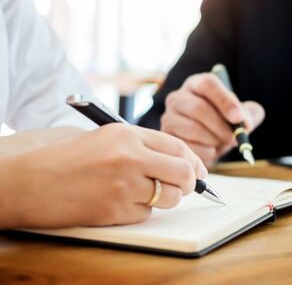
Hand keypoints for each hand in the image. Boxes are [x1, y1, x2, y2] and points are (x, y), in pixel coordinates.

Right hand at [0, 124, 207, 228]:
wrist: (32, 182)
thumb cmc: (69, 159)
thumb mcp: (107, 138)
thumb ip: (143, 145)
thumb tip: (183, 162)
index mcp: (127, 134)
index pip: (178, 147)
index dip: (195, 161)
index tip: (201, 171)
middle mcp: (130, 157)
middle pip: (183, 172)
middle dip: (191, 182)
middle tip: (186, 186)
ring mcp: (123, 185)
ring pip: (169, 197)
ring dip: (165, 198)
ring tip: (145, 193)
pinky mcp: (114, 210)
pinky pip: (146, 214)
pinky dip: (140, 211)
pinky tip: (120, 203)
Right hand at [160, 73, 264, 165]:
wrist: (210, 141)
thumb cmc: (224, 123)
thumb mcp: (241, 114)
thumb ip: (251, 113)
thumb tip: (246, 122)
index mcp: (198, 84)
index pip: (209, 84)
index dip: (225, 101)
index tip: (239, 117)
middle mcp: (179, 97)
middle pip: (199, 108)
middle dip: (221, 127)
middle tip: (236, 138)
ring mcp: (169, 116)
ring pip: (192, 129)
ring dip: (214, 140)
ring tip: (223, 143)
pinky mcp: (167, 136)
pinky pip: (187, 146)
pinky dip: (205, 151)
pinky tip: (211, 149)